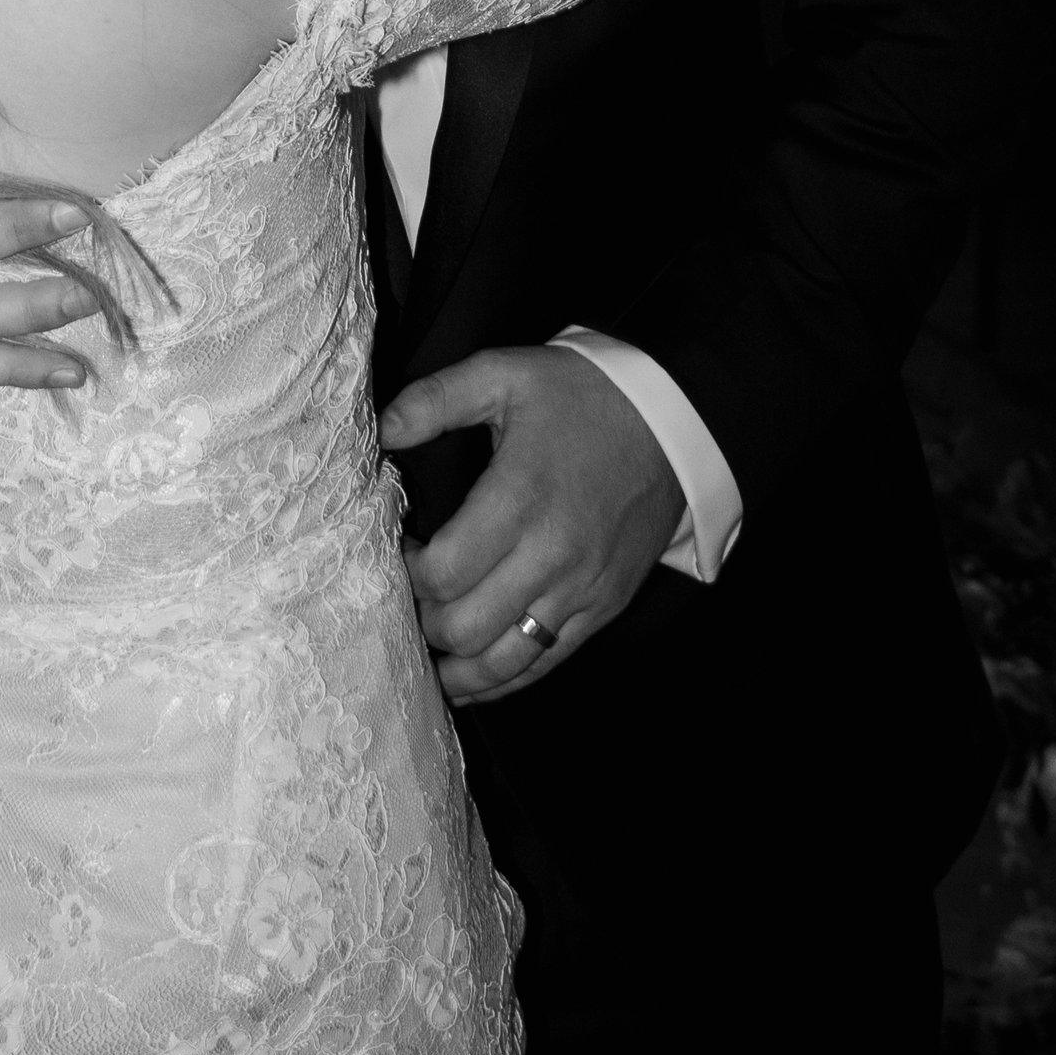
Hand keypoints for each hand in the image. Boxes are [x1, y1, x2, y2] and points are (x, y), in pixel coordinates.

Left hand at [383, 346, 685, 703]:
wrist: (674, 419)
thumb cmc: (583, 394)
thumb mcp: (504, 374)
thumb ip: (434, 399)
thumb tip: (381, 431)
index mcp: (519, 498)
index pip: (444, 572)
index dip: (406, 572)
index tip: (396, 549)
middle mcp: (551, 555)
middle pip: (466, 626)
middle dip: (423, 621)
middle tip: (409, 596)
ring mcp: (582, 589)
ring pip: (505, 660)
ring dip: (456, 667)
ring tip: (425, 654)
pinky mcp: (604, 607)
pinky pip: (547, 661)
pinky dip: (504, 680)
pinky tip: (470, 680)